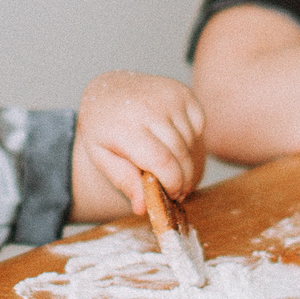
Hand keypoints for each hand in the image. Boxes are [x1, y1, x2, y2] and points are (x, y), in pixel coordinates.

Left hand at [72, 71, 206, 218]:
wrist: (108, 90)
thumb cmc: (104, 128)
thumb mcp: (101, 157)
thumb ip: (123, 181)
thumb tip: (143, 207)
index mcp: (124, 126)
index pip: (162, 162)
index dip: (173, 184)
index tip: (172, 195)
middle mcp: (148, 106)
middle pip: (180, 154)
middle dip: (183, 178)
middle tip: (175, 189)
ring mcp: (167, 95)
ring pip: (190, 142)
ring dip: (186, 160)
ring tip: (170, 165)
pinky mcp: (182, 91)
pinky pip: (198, 125)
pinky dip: (190, 138)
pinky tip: (172, 139)